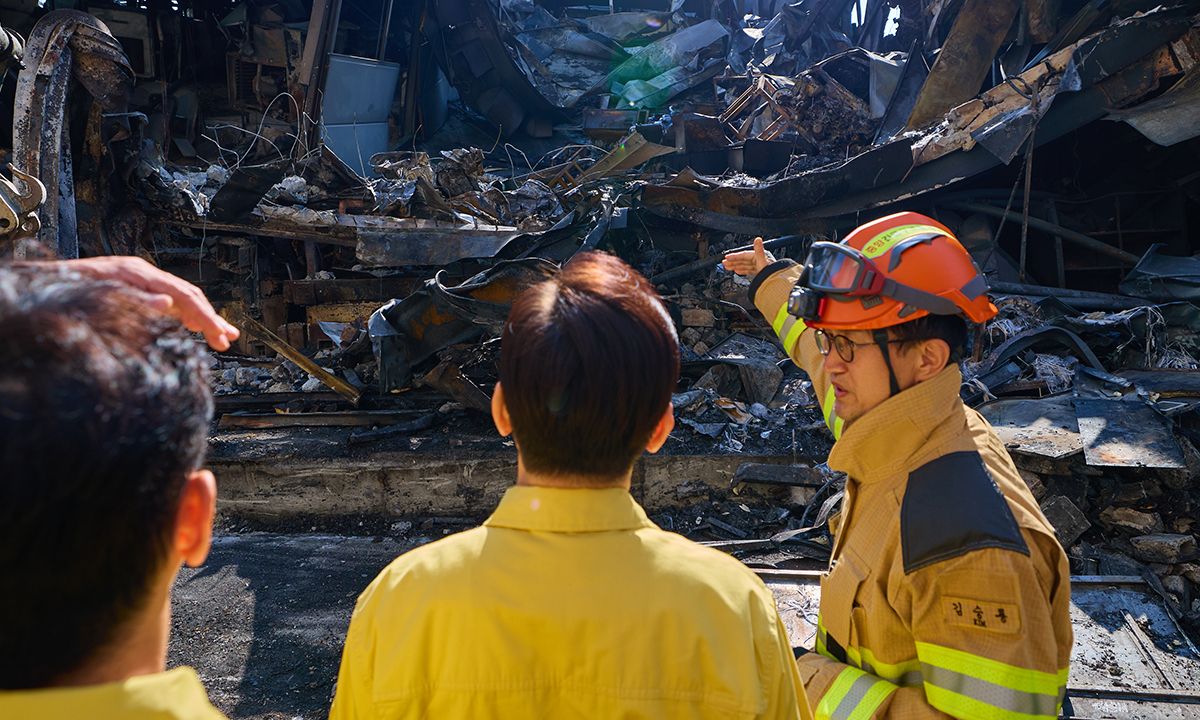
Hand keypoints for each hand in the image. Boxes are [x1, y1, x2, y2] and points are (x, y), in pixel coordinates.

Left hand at [62, 257, 240, 350]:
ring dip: (204, 317)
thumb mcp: (98, 296)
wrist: (39, 286)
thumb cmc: (64, 291)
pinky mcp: (134, 290)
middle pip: (186, 294)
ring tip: (222, 335)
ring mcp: (138, 281)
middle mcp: (140, 274)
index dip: (205, 316)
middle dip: (211, 318)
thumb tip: (167, 303)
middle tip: (227, 339)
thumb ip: (134, 300)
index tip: (220, 335)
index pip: (182, 294)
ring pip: (181, 298)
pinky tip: (195, 327)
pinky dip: (187, 316)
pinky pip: (169, 302)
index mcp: (135, 273)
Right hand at [721, 237, 771, 275]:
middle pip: (743, 260)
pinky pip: (748, 270)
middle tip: (724, 262)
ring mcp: (758, 266)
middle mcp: (758, 260)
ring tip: (727, 267)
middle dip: (733, 261)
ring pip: (744, 265)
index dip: (734, 256)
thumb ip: (759, 249)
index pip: (743, 255)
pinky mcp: (759, 272)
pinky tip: (737, 271)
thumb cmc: (770, 272)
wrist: (775, 282)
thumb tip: (758, 239)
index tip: (726, 257)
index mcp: (758, 256)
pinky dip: (742, 270)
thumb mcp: (762, 260)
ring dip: (735, 265)